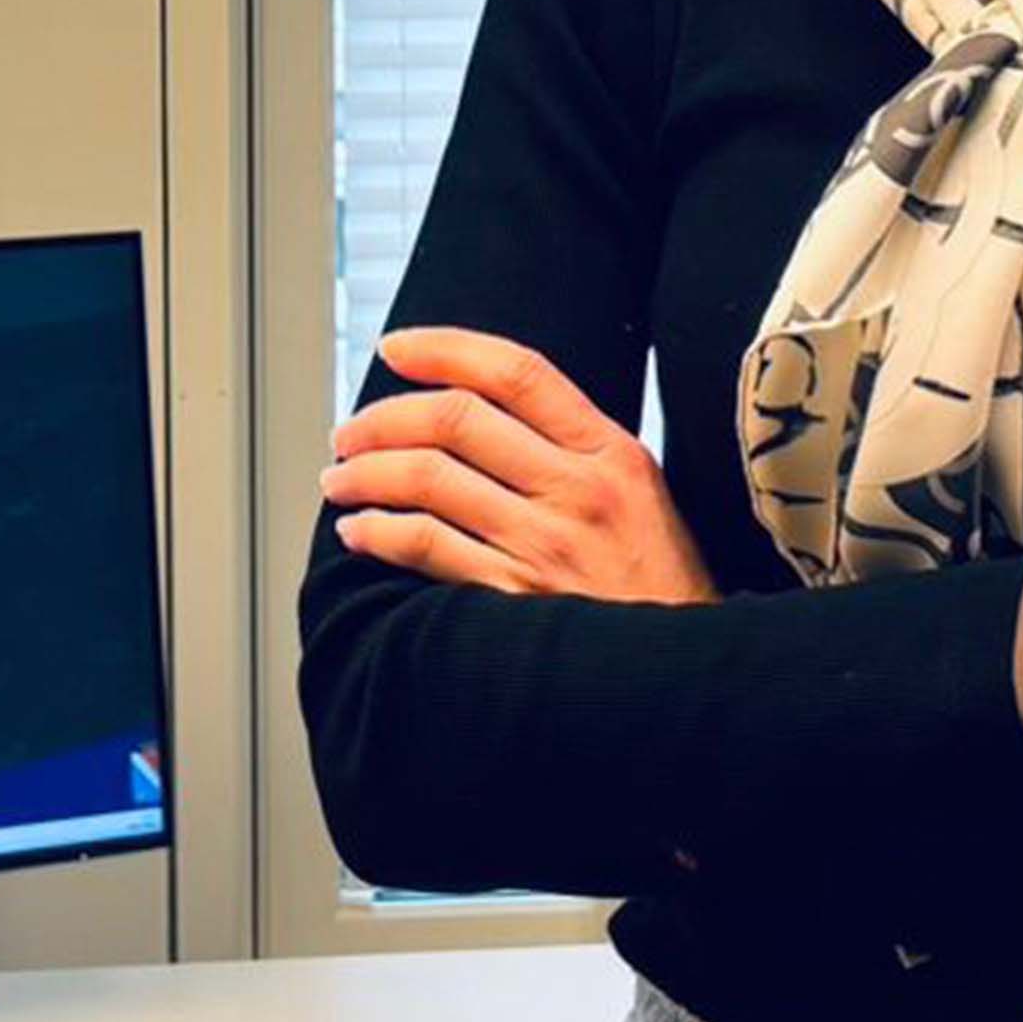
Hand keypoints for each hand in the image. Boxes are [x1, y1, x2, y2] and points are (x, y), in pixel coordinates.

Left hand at [328, 330, 710, 603]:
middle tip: (350, 432)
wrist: (683, 673)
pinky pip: (428, 548)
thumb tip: (478, 409)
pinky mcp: (517, 600)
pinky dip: (379, 532)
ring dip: (366, 473)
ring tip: (339, 479)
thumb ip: (574, 448)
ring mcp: (547, 547)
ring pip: (429, 480)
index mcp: (612, 453)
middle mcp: (579, 491)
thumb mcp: (641, 496)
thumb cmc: (657, 586)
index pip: (517, 372)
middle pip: (457, 419)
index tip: (394, 348)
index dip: (443, 349)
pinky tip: (358, 531)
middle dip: (383, 418)